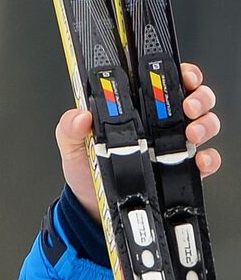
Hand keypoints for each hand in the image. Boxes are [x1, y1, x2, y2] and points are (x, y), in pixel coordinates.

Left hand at [57, 62, 221, 221]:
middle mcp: (162, 124)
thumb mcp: (73, 145)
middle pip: (196, 99)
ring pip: (207, 124)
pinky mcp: (182, 170)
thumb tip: (80, 116)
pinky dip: (210, 158)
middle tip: (188, 106)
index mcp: (139, 109)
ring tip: (191, 133)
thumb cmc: (87, 169)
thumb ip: (70, 128)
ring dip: (205, 124)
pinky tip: (199, 159)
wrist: (91, 205)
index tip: (183, 75)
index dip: (181, 73)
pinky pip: (207, 160)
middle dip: (199, 97)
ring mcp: (175, 146)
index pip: (167, 82)